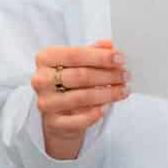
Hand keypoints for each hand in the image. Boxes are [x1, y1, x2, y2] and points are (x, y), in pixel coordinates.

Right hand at [33, 39, 128, 159]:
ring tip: (124, 90)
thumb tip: (112, 45)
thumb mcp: (79, 62)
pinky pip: (79, 119)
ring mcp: (46, 102)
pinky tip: (108, 107)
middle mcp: (41, 79)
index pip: (75, 54)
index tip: (121, 59)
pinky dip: (96, 113)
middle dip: (108, 76)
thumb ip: (94, 52)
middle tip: (126, 76)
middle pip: (80, 76)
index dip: (100, 57)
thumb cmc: (70, 82)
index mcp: (45, 58)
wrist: (59, 112)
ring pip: (82, 97)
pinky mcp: (53, 122)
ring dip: (107, 94)